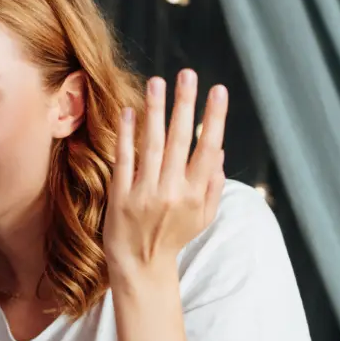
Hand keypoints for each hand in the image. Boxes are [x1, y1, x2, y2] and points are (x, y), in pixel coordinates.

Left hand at [104, 70, 226, 282]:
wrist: (140, 266)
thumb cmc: (174, 237)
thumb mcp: (202, 217)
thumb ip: (212, 185)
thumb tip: (218, 151)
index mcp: (196, 194)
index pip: (208, 148)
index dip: (214, 118)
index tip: (218, 90)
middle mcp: (172, 191)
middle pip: (181, 140)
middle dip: (186, 104)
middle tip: (188, 74)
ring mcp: (145, 193)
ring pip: (153, 144)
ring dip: (156, 110)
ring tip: (157, 82)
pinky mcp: (121, 195)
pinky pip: (125, 159)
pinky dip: (127, 134)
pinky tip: (130, 111)